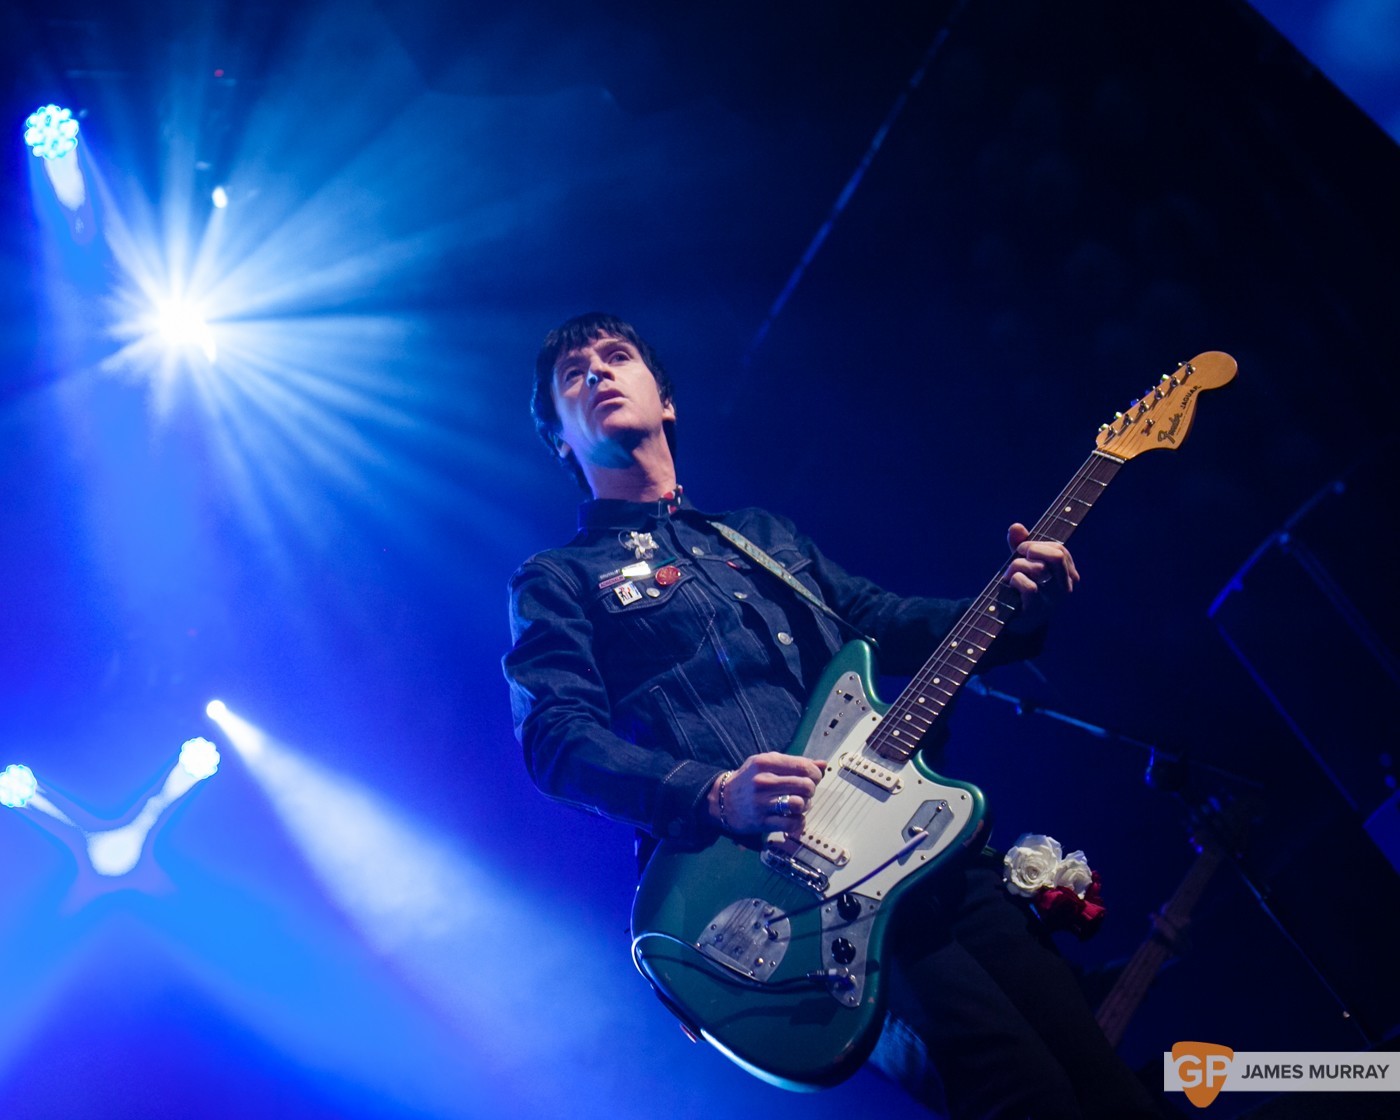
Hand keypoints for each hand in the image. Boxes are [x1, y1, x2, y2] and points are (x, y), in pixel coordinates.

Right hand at [708, 752, 824, 835]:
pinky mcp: (761, 822)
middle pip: (805, 785)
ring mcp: (762, 802)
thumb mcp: (768, 763)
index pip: (803, 766)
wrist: (721, 801)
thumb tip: (823, 764)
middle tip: (805, 792)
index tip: (813, 778)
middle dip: (811, 789)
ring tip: (799, 805)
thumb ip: (795, 763)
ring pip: (800, 804)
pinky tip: (794, 818)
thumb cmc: (749, 779)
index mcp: (767, 762)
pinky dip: (799, 822)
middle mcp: (764, 781)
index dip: (815, 774)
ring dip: (805, 806)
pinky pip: (791, 823)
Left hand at [1005, 522, 1078, 621]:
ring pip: (1038, 568)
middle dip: (1031, 549)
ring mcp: (1053, 600)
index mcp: (1066, 574)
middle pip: (1056, 555)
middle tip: (1018, 557)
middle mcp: (1064, 587)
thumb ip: (1020, 543)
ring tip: (1010, 576)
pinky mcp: (1038, 610)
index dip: (1037, 544)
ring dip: (1016, 567)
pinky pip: (1029, 585)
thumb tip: (1016, 526)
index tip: (1022, 550)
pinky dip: (1014, 580)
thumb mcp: (1021, 562)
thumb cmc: (1019, 588)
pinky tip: (1011, 586)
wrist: (1011, 620)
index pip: (1059, 549)